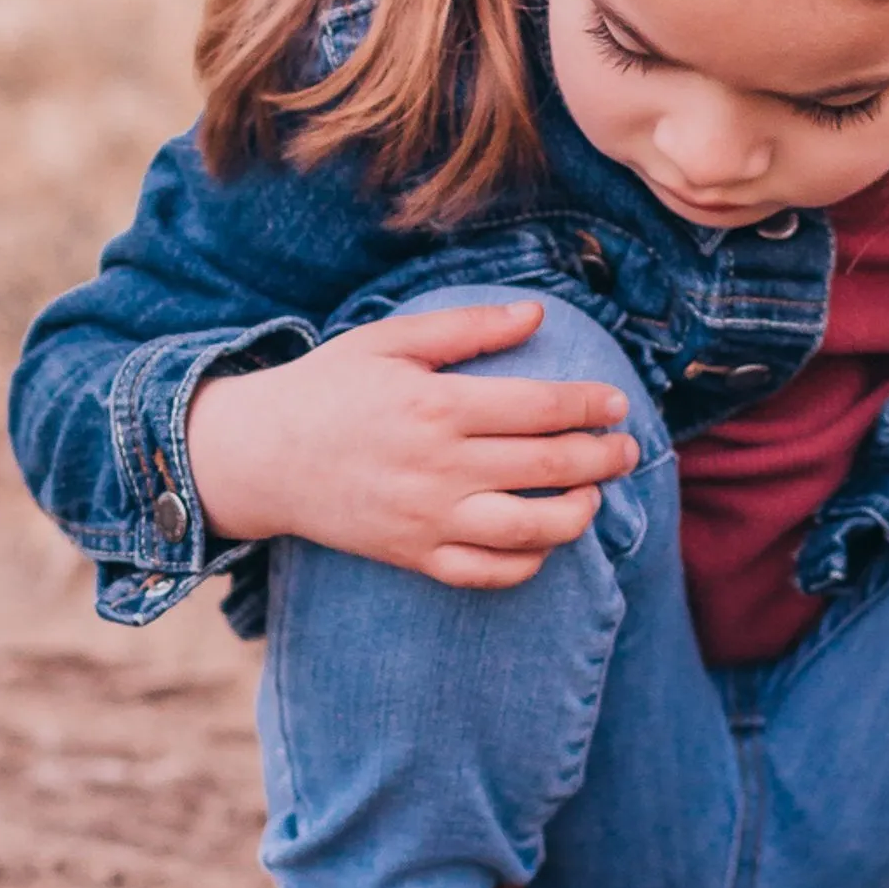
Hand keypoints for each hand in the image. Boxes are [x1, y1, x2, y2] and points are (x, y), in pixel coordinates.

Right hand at [186, 299, 639, 587]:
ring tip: (593, 497)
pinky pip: (485, 574)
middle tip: (628, 449)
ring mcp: (427, 518)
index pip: (538, 406)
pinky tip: (543, 541)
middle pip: (546, 466)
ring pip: (527, 529)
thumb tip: (536, 313)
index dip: (588, 405)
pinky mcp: (413, 555)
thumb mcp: (391, 340)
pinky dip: (526, 564)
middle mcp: (438, 466)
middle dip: (601, 458)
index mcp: (437, 405)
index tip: (617, 404)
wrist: (261, 456)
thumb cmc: (329, 387)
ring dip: (576, 514)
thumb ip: (467, 327)